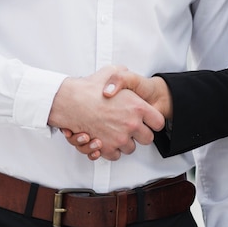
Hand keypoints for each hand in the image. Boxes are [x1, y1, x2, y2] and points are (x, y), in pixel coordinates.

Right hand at [48, 66, 164, 160]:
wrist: (69, 100)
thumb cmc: (89, 88)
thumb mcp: (113, 71)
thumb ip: (124, 74)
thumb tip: (127, 74)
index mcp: (138, 107)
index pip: (159, 122)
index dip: (153, 122)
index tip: (149, 121)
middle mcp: (131, 124)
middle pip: (148, 139)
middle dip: (141, 134)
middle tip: (132, 128)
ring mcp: (119, 138)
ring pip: (131, 148)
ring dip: (125, 142)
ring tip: (116, 132)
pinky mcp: (106, 148)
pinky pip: (116, 155)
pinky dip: (111, 150)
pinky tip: (107, 139)